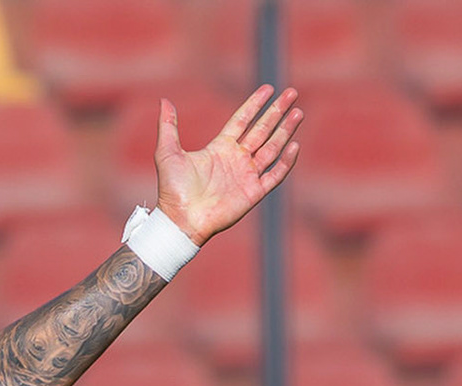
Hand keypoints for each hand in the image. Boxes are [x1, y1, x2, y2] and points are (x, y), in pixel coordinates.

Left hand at [154, 84, 305, 244]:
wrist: (180, 220)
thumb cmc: (172, 190)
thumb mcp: (167, 153)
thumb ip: (168, 126)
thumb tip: (164, 100)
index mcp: (219, 148)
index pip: (242, 120)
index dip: (255, 104)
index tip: (268, 88)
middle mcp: (236, 159)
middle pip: (262, 130)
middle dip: (277, 111)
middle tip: (292, 92)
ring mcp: (246, 175)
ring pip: (272, 148)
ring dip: (286, 130)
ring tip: (298, 112)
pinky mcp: (254, 192)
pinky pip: (275, 174)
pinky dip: (286, 161)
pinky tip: (294, 144)